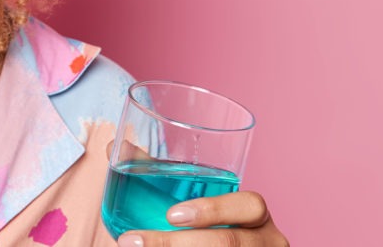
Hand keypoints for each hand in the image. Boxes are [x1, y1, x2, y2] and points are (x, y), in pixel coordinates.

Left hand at [116, 191, 288, 245]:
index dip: (214, 210)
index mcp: (255, 216)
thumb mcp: (189, 204)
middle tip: (132, 241)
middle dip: (176, 244)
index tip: (170, 215)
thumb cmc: (202, 227)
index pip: (251, 205)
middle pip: (229, 243)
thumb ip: (157, 175)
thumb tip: (116, 146)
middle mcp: (265, 241)